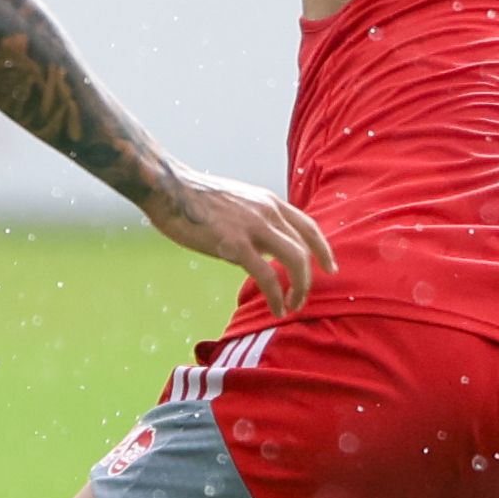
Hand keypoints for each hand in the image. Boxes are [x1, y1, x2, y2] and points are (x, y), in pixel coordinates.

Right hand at [151, 170, 336, 314]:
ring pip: (295, 261)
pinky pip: (267, 276)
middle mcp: (268, 212)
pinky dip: (276, 296)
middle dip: (310, 278)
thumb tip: (259, 244)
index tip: (329, 267)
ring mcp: (253, 228)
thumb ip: (254, 219)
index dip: (323, 249)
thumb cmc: (194, 197)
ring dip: (299, 288)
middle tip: (303, 297)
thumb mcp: (236, 200)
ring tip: (292, 305)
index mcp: (269, 201)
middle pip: (306, 248)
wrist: (169, 189)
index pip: (309, 226)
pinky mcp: (235, 245)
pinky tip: (276, 308)